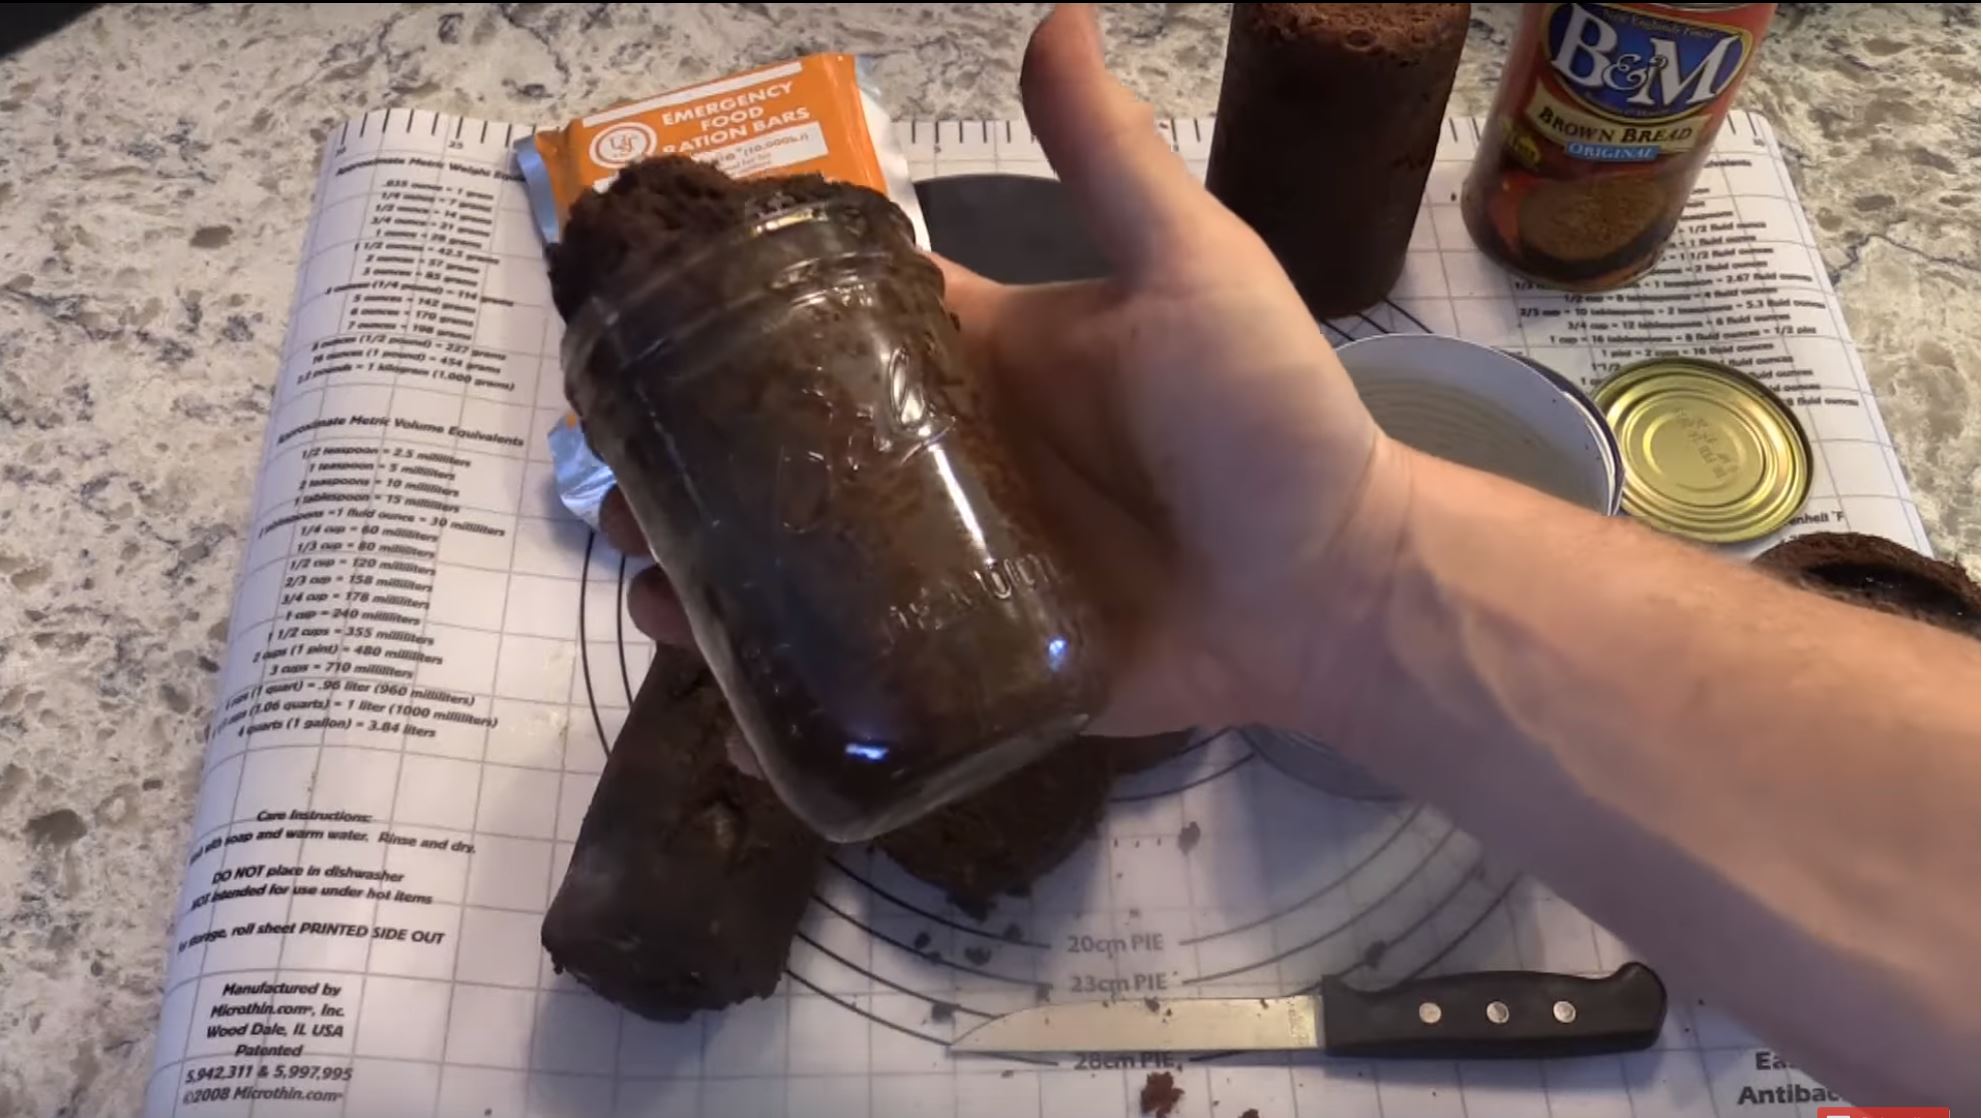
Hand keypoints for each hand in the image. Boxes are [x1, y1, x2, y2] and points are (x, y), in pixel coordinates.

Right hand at [604, 4, 1410, 734]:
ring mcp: (952, 562)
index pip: (833, 315)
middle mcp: (945, 454)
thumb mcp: (1192, 270)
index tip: (641, 312)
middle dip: (693, 448)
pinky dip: (775, 671)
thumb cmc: (1268, 419)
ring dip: (710, 558)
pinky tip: (703, 667)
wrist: (1336, 588)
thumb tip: (1056, 13)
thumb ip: (1111, 163)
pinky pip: (858, 664)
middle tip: (607, 463)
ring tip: (637, 567)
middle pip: (788, 442)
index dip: (739, 309)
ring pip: (801, 557)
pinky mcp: (970, 656)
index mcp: (979, 354)